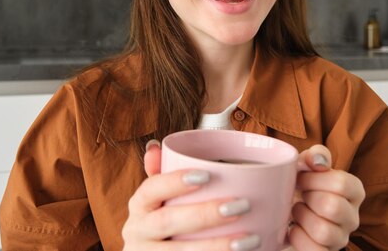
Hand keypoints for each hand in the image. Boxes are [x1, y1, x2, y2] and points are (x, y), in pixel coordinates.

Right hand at [122, 140, 260, 250]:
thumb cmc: (159, 225)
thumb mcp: (156, 201)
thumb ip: (160, 174)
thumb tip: (156, 147)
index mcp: (139, 206)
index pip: (151, 188)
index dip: (175, 181)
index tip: (207, 175)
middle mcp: (137, 231)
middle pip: (167, 221)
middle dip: (205, 214)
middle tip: (241, 206)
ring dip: (216, 247)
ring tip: (249, 239)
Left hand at [287, 145, 364, 250]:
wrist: (286, 208)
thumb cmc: (302, 184)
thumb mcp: (306, 164)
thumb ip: (315, 155)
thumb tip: (318, 160)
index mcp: (354, 191)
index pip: (342, 184)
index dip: (314, 179)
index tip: (301, 177)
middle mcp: (352, 217)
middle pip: (332, 207)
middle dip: (307, 198)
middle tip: (299, 194)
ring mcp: (341, 238)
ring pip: (323, 231)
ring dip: (302, 217)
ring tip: (296, 210)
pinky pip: (313, 250)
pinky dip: (297, 236)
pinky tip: (293, 227)